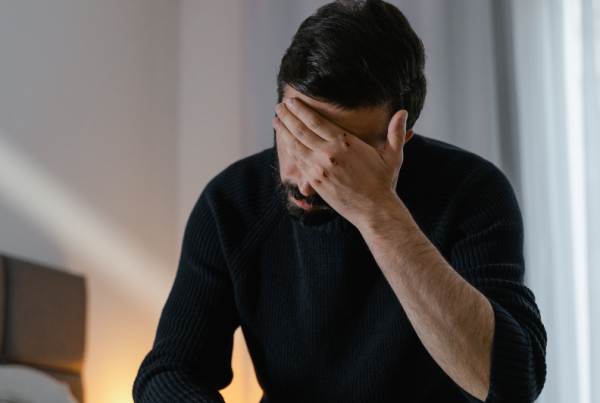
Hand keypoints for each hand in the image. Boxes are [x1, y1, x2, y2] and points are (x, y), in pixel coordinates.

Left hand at [273, 97, 411, 226]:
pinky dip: (289, 150)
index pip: (316, 121)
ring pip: (295, 146)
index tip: (292, 101)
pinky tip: (285, 142)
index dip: (301, 110)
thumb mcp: (392, 155)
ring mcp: (319, 168)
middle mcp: (328, 154)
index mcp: (345, 143)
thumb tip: (403, 112)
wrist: (374, 210)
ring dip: (284, 132)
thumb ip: (395, 132)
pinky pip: (298, 162)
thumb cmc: (383, 182)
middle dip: (287, 117)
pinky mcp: (315, 182)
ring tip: (276, 121)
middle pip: (301, 130)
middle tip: (279, 107)